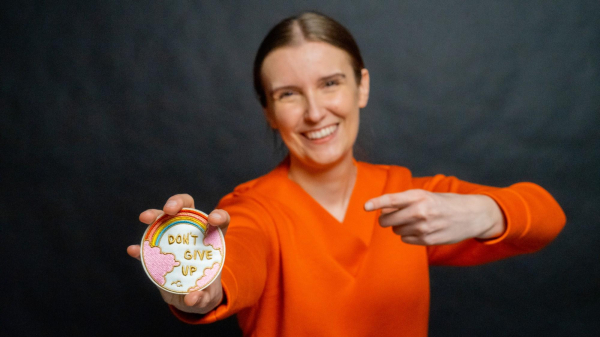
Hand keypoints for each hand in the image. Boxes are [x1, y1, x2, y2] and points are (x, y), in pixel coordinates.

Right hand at [127, 193, 229, 313]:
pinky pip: (148, 245)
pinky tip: (134, 250)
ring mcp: (174, 240)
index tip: (212, 220)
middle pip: (187, 208)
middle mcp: (192, 233)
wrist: (189, 299)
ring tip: (145, 218)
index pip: (219, 220)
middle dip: (177, 202)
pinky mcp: (159, 252)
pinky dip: (141, 246)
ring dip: (154, 215)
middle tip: (169, 210)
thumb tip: (192, 298)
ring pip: (164, 219)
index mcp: (212, 240)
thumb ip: (203, 298)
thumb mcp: (207, 297)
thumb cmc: (204, 292)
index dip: (218, 215)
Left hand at [364, 189, 504, 244]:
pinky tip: (422, 230)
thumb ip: (405, 202)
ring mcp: (424, 228)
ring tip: (415, 221)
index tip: (365, 206)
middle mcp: (420, 211)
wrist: (472, 215)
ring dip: (400, 227)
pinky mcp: (428, 240)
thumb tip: (383, 212)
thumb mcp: (426, 196)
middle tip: (392, 216)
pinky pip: (406, 240)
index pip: (392, 199)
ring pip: (396, 231)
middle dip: (386, 219)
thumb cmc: (444, 203)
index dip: (377, 203)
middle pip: (388, 220)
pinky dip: (409, 236)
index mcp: (419, 196)